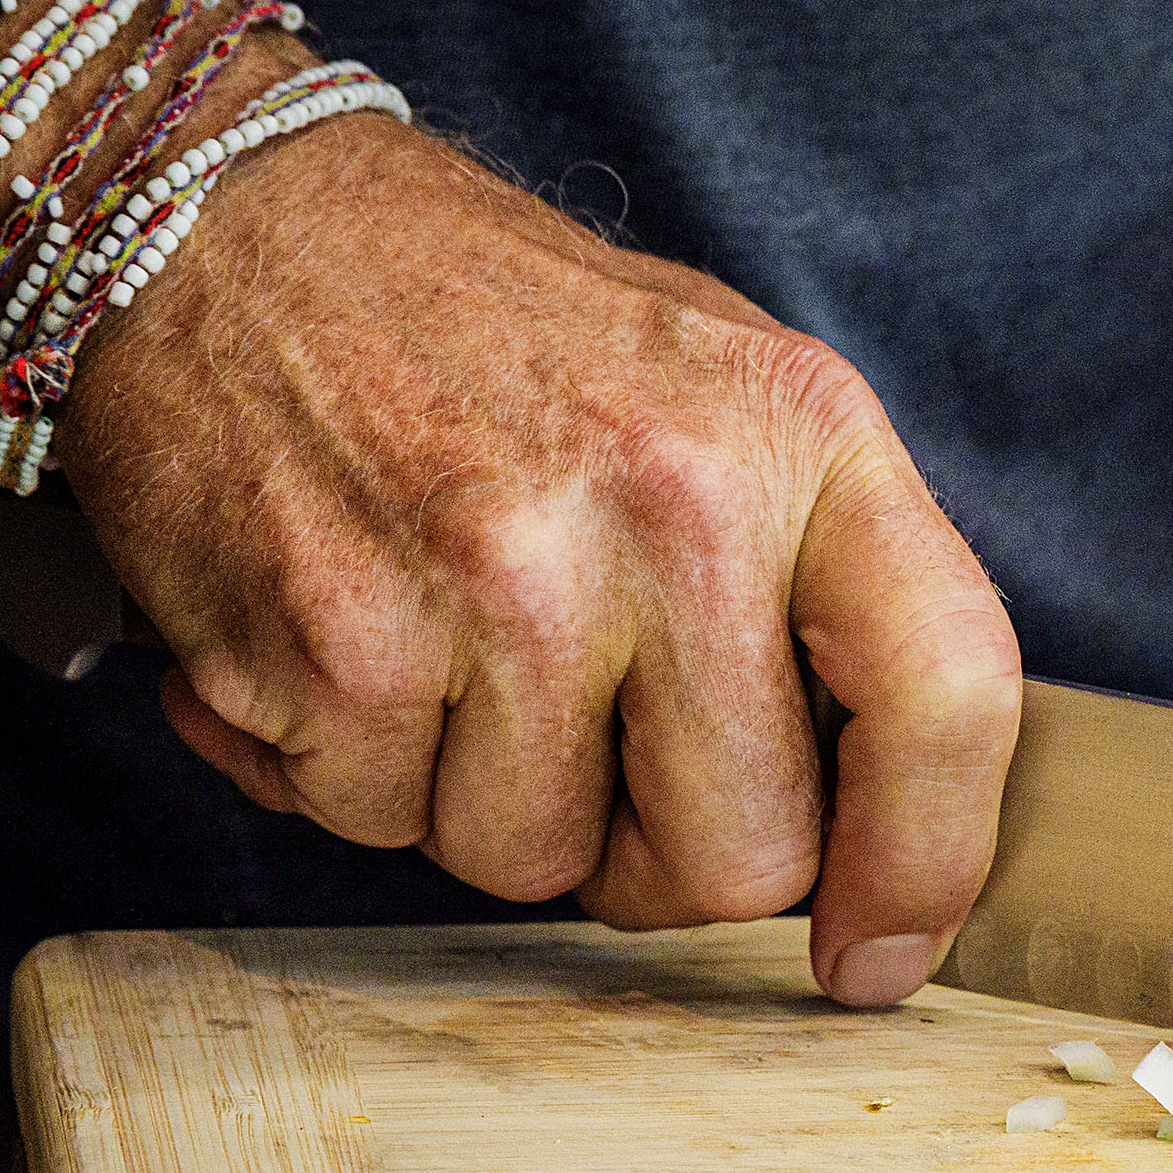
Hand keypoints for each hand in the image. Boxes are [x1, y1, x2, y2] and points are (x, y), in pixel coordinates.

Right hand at [56, 91, 1018, 1006]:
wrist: (224, 219)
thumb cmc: (495, 337)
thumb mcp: (722, 395)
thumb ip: (824, 593)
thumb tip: (887, 849)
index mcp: (801, 433)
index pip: (947, 695)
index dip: (924, 865)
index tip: (874, 954)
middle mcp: (672, 503)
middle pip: (737, 859)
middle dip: (654, 853)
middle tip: (585, 736)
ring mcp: (500, 576)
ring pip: (538, 866)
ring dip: (482, 800)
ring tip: (441, 641)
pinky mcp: (336, 640)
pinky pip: (380, 829)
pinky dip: (345, 768)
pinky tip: (339, 633)